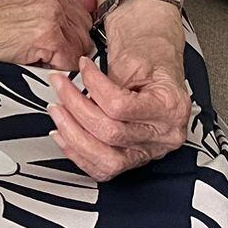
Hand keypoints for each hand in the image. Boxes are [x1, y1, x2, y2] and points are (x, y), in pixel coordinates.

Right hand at [0, 0, 94, 70]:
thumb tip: (88, 4)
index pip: (82, 7)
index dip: (71, 25)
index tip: (62, 32)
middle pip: (85, 26)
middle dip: (71, 40)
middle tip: (48, 44)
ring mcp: (52, 13)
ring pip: (81, 43)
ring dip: (64, 53)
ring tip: (41, 49)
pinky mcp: (48, 36)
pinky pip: (70, 58)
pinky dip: (58, 64)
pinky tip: (39, 56)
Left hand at [46, 52, 191, 180]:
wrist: (157, 68)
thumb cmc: (150, 61)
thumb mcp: (135, 59)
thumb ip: (110, 80)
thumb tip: (78, 91)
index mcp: (170, 108)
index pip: (121, 106)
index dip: (94, 85)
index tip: (82, 67)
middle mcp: (164, 135)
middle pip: (110, 132)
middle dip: (76, 106)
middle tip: (60, 84)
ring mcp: (149, 151)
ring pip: (106, 158)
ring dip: (72, 133)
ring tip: (57, 110)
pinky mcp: (133, 159)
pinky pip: (103, 169)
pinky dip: (77, 152)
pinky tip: (62, 133)